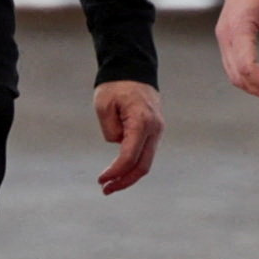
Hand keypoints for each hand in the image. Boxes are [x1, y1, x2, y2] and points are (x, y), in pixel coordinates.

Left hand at [93, 80, 162, 194]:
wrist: (134, 68)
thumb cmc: (116, 85)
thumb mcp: (104, 106)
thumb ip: (110, 130)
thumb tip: (118, 144)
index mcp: (142, 122)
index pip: (129, 156)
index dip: (115, 172)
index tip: (101, 180)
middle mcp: (154, 129)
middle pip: (142, 166)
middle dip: (124, 181)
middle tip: (105, 190)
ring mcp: (157, 130)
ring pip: (146, 162)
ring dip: (129, 175)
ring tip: (110, 185)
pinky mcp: (154, 131)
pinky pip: (145, 153)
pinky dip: (133, 165)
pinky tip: (120, 171)